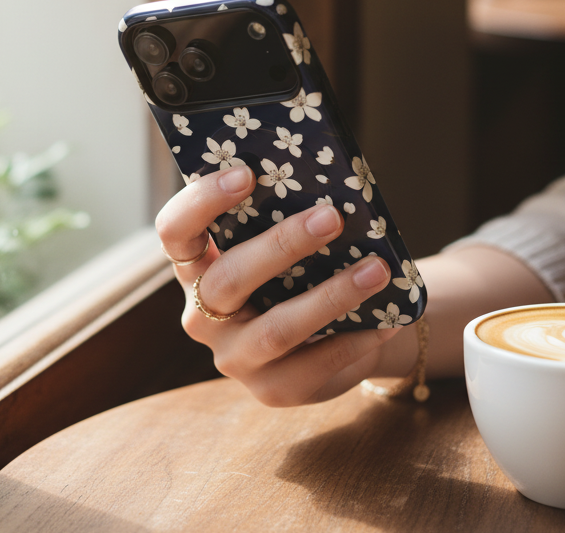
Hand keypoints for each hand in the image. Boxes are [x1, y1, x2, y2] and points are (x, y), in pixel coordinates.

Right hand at [156, 165, 401, 406]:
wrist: (326, 342)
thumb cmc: (299, 274)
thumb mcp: (283, 248)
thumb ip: (284, 219)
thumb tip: (329, 184)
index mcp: (195, 268)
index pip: (176, 232)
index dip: (202, 201)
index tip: (246, 173)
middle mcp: (203, 316)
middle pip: (228, 279)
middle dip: (282, 245)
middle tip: (332, 217)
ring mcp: (235, 358)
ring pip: (277, 329)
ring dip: (332, 296)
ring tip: (376, 270)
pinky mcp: (272, 390)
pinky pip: (315, 365)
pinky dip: (355, 338)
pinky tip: (388, 319)